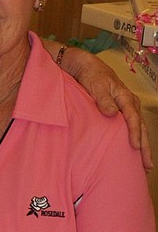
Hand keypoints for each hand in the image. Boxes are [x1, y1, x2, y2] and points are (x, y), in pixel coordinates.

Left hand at [59, 45, 151, 169]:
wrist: (85, 66)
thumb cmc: (91, 75)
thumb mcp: (96, 85)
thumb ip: (103, 99)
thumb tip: (111, 113)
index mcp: (125, 97)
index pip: (132, 118)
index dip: (134, 133)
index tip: (135, 147)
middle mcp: (129, 103)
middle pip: (140, 127)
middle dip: (145, 147)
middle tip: (147, 165)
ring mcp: (126, 107)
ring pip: (138, 129)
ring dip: (142, 147)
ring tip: (145, 165)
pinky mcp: (120, 111)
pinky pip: (131, 127)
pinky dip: (135, 139)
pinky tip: (134, 151)